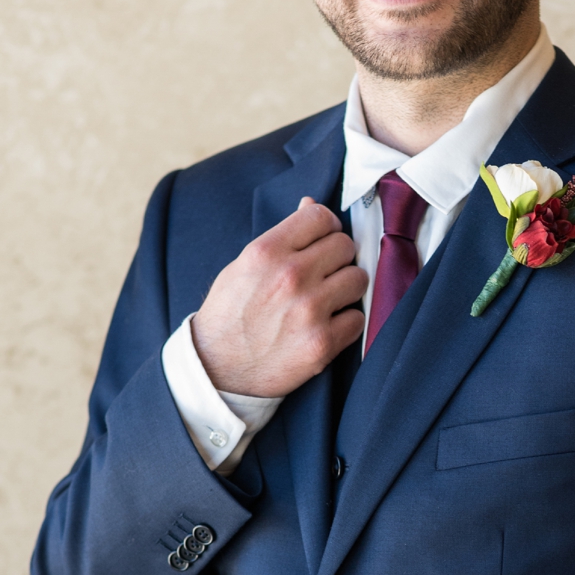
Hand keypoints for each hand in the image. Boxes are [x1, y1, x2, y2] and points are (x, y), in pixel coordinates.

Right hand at [191, 196, 366, 397]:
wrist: (216, 370)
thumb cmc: (229, 316)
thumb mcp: (242, 267)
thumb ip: (280, 237)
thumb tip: (310, 205)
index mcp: (266, 252)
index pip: (320, 217)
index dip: (325, 227)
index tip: (322, 241)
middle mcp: (290, 276)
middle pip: (345, 245)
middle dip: (337, 258)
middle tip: (323, 274)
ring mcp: (309, 310)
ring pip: (358, 278)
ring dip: (346, 288)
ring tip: (326, 300)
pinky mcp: (322, 343)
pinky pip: (358, 318)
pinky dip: (345, 323)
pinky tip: (325, 326)